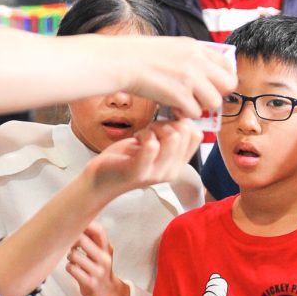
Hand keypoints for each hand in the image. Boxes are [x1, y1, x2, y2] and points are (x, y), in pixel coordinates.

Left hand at [68, 222, 128, 295]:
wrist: (108, 291)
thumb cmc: (100, 267)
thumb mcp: (103, 251)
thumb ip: (93, 238)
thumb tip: (77, 220)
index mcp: (107, 248)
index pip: (98, 230)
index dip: (85, 225)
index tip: (76, 227)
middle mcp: (104, 259)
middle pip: (82, 240)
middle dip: (72, 240)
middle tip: (71, 244)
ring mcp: (97, 272)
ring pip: (73, 255)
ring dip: (69, 256)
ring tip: (73, 258)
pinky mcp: (89, 283)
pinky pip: (71, 268)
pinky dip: (69, 267)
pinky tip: (73, 268)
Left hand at [83, 120, 200, 197]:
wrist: (100, 179)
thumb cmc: (127, 158)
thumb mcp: (156, 147)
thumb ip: (172, 136)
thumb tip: (185, 116)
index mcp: (179, 165)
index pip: (196, 135)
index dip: (181, 121)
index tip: (164, 125)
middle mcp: (172, 171)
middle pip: (185, 132)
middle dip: (166, 123)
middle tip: (150, 130)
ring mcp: (157, 173)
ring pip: (173, 136)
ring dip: (155, 128)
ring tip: (143, 135)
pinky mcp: (139, 171)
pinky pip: (152, 145)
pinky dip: (144, 134)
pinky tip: (136, 139)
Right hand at [114, 37, 235, 121]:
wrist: (121, 62)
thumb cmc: (139, 56)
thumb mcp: (172, 47)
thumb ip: (191, 58)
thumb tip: (206, 73)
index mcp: (196, 47)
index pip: (228, 65)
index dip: (224, 79)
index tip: (216, 87)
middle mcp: (197, 61)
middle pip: (227, 85)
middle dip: (216, 94)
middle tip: (202, 98)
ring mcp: (190, 78)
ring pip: (213, 102)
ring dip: (200, 107)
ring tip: (184, 103)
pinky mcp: (179, 95)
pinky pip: (194, 112)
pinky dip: (184, 114)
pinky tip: (173, 107)